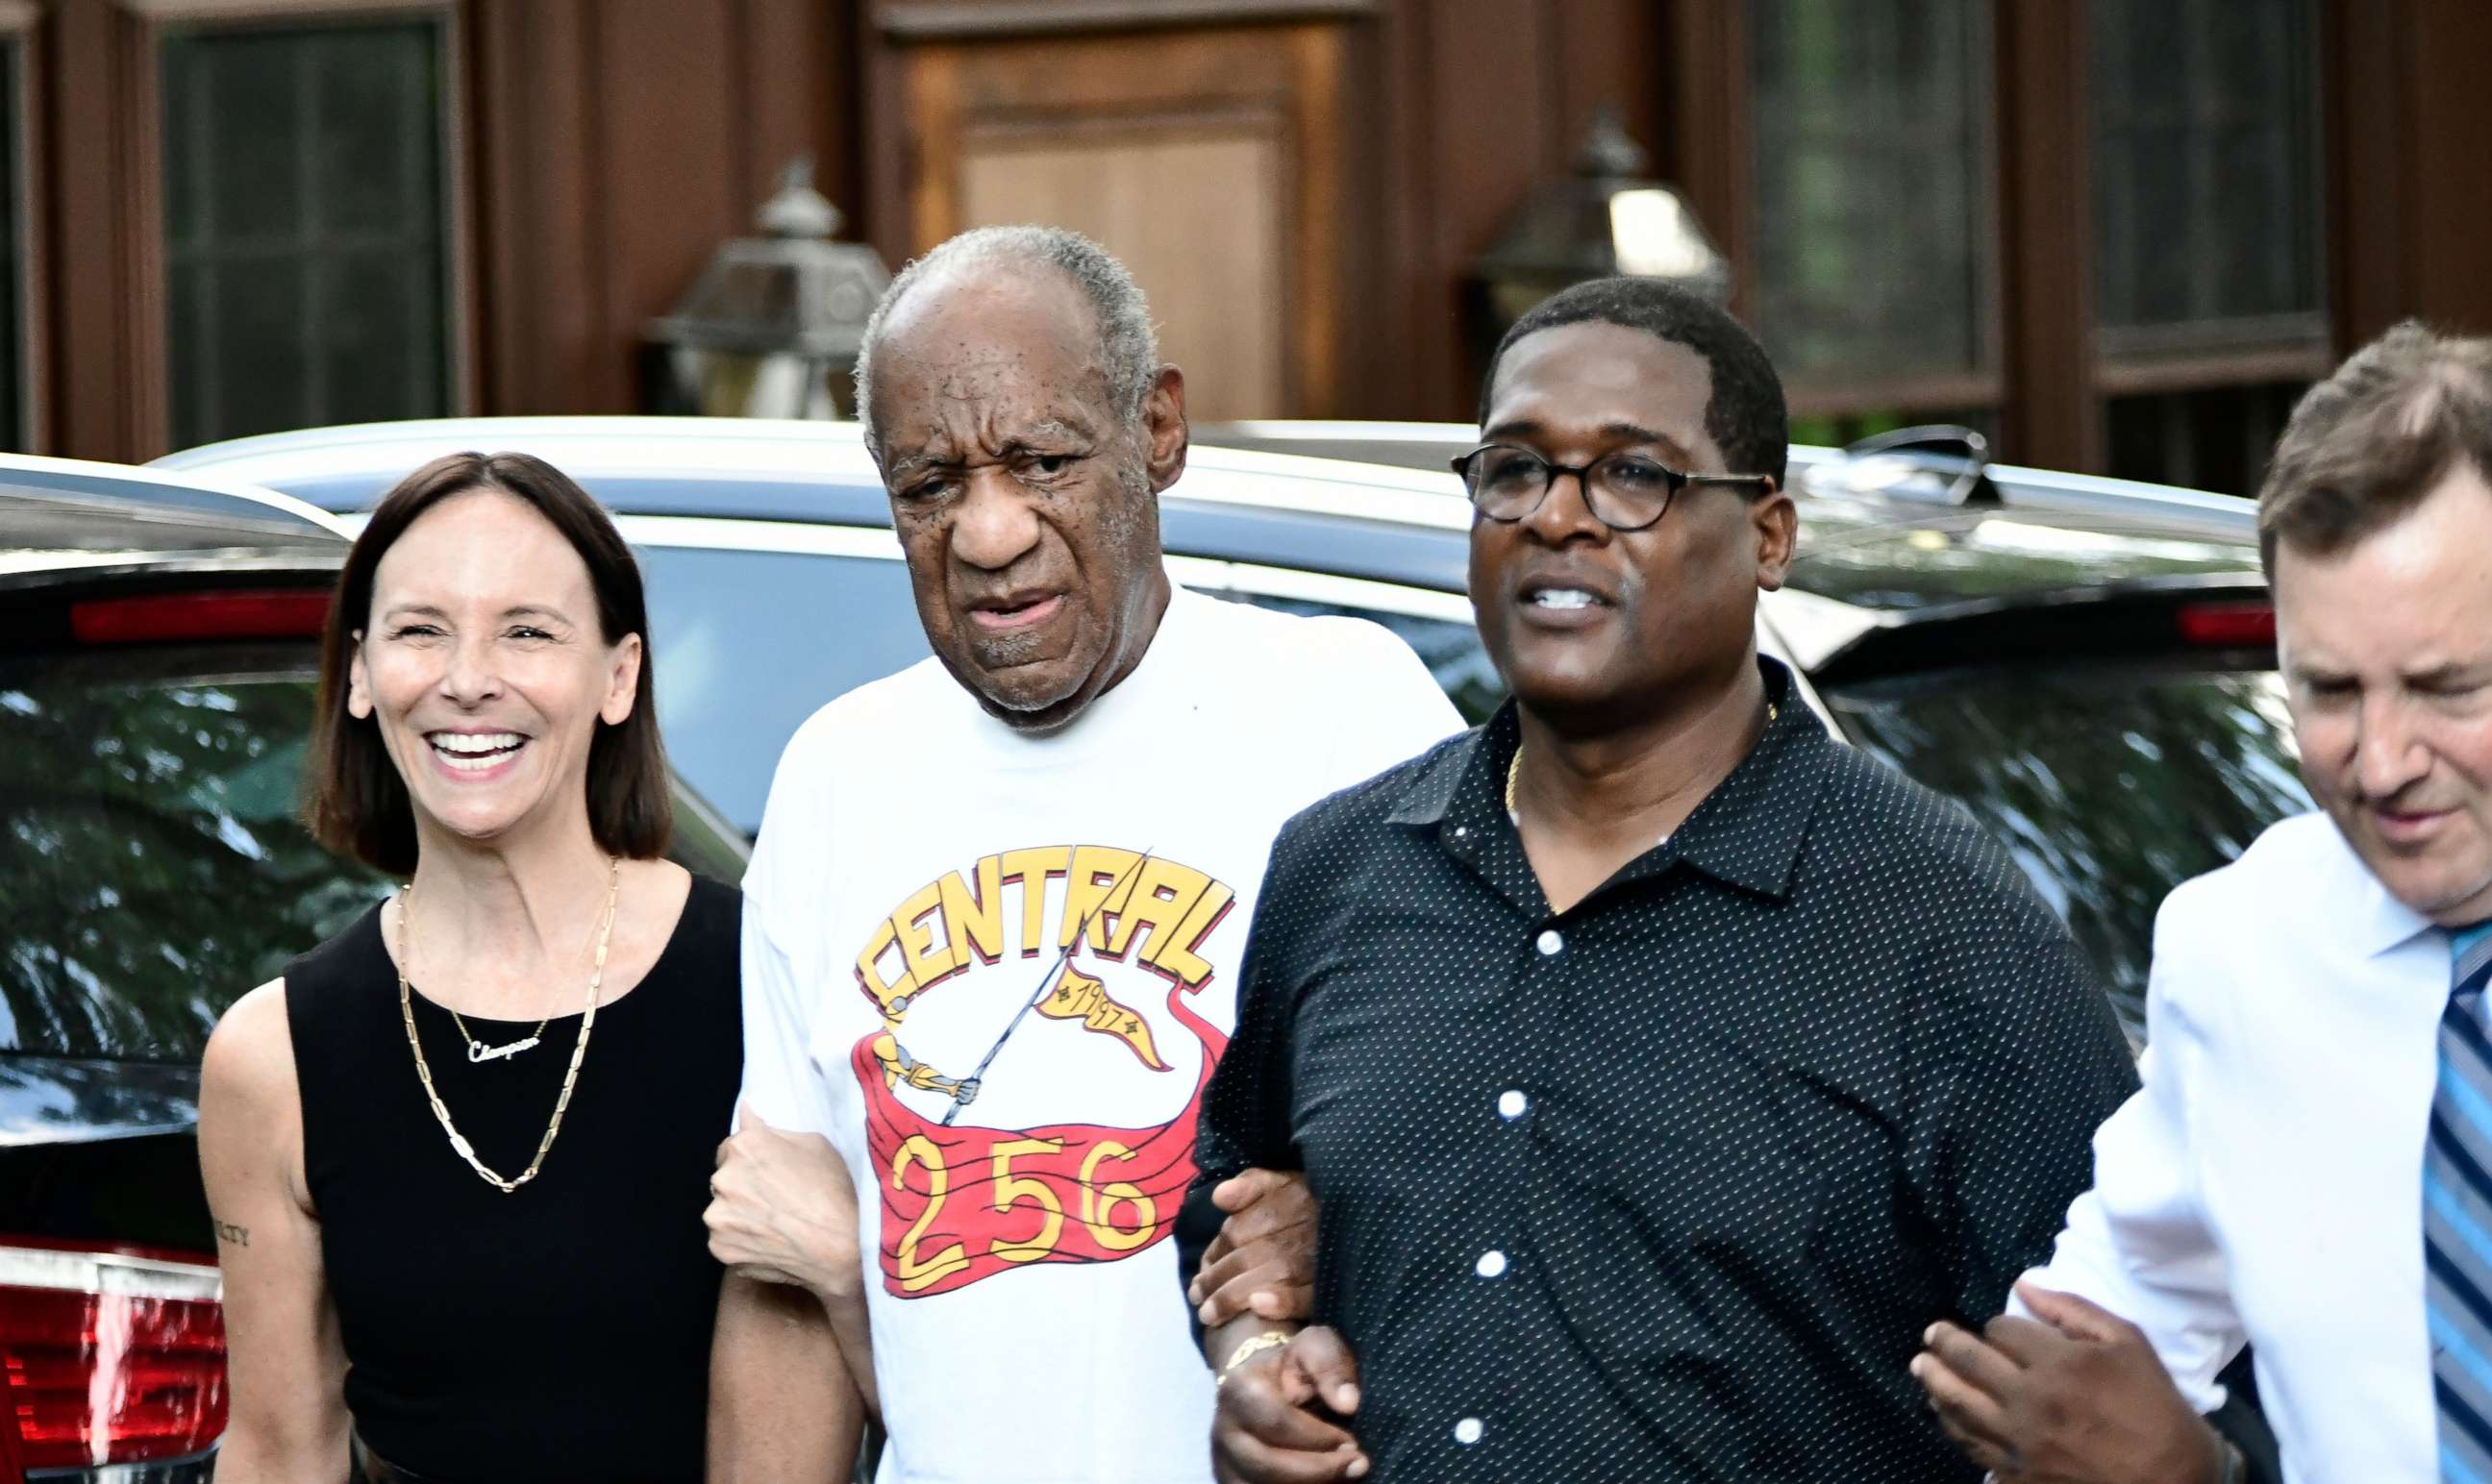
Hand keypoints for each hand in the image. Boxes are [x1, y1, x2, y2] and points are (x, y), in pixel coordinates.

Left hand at [706, 1100, 863, 1303]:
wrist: (842, 1247)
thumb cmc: (833, 1191)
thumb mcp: (814, 1144)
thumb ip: (774, 1132)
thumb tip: (747, 1113)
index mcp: (745, 1146)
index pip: (731, 1146)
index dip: (750, 1159)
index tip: (766, 1171)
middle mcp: (723, 1178)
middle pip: (725, 1177)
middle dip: (743, 1185)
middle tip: (775, 1200)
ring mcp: (718, 1216)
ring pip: (723, 1210)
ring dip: (739, 1214)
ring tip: (773, 1226)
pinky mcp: (719, 1248)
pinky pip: (726, 1239)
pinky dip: (741, 1241)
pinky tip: (769, 1245)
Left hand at [1189, 1169, 1317, 1327]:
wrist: (1359, 1218)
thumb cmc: (1311, 1203)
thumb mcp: (1283, 1183)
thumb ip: (1251, 1185)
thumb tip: (1220, 1197)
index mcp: (1291, 1198)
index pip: (1241, 1228)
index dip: (1215, 1252)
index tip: (1199, 1271)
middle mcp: (1305, 1226)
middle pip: (1250, 1255)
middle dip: (1217, 1280)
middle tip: (1197, 1300)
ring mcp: (1319, 1258)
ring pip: (1271, 1277)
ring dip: (1235, 1297)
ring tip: (1209, 1315)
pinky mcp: (1330, 1286)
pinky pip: (1306, 1296)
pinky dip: (1283, 1301)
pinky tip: (1258, 1306)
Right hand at [1211, 1325, 1367, 1483]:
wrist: (1264, 1381)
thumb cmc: (1294, 1364)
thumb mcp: (1316, 1347)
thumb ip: (1331, 1367)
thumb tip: (1348, 1403)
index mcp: (1239, 1388)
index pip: (1277, 1422)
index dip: (1317, 1437)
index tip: (1351, 1442)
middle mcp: (1223, 1428)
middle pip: (1267, 1465)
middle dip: (1318, 1470)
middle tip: (1357, 1464)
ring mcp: (1224, 1460)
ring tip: (1343, 1476)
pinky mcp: (1231, 1481)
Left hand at [1912, 1281, 2224, 1483]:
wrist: (2173, 1482)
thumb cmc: (2156, 1409)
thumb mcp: (2129, 1344)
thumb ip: (2073, 1310)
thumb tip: (2025, 1285)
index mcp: (2058, 1363)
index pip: (2001, 1330)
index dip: (1998, 1326)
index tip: (2002, 1331)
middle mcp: (2029, 1401)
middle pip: (1967, 1361)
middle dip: (1944, 1341)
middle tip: (1931, 1334)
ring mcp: (2018, 1443)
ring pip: (1957, 1405)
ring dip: (1934, 1381)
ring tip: (1922, 1367)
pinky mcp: (2016, 1476)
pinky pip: (1971, 1446)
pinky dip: (1952, 1425)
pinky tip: (1944, 1413)